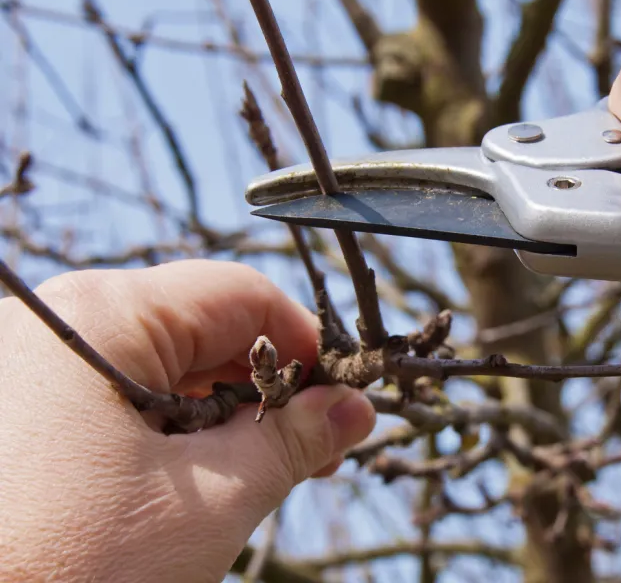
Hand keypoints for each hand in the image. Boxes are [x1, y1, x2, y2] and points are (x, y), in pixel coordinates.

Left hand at [0, 260, 376, 581]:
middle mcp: (55, 323)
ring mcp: (26, 370)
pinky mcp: (16, 416)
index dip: (307, 348)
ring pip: (160, 368)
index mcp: (102, 315)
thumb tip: (356, 407)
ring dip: (220, 418)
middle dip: (265, 392)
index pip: (241, 296)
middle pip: (200, 329)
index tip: (343, 405)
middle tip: (312, 454)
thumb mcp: (214, 499)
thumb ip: (294, 438)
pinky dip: (167, 433)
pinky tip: (194, 481)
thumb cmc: (76, 567)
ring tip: (256, 477)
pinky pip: (114, 399)